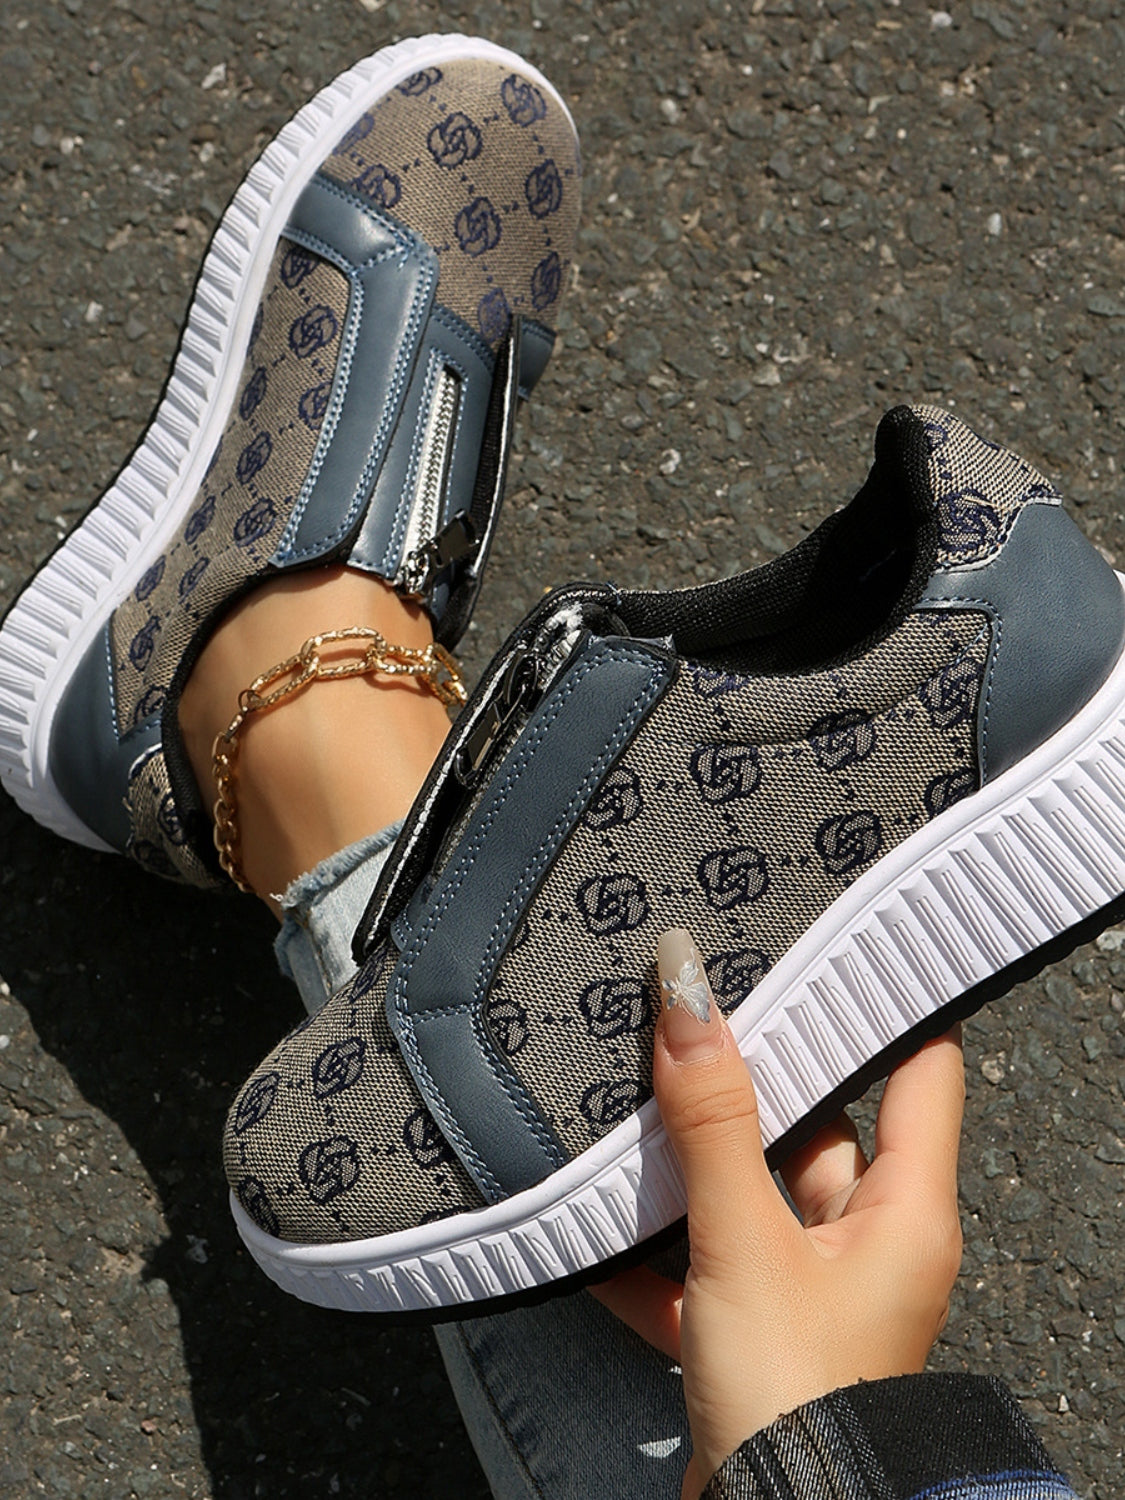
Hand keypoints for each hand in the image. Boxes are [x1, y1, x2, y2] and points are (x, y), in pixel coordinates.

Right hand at [592, 927, 964, 1499]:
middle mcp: (870, 1242)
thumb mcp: (744, 1241)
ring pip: (749, 1188)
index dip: (886, 1001)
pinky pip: (705, 1258)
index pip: (923, 1068)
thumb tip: (690, 994)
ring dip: (690, 1161)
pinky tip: (591, 1217)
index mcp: (907, 1211)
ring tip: (631, 1096)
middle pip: (818, 1124)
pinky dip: (654, 1244)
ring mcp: (813, 1286)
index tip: (835, 938)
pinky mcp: (758, 1327)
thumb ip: (711, 1118)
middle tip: (694, 1008)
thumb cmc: (796, 1402)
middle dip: (751, 1077)